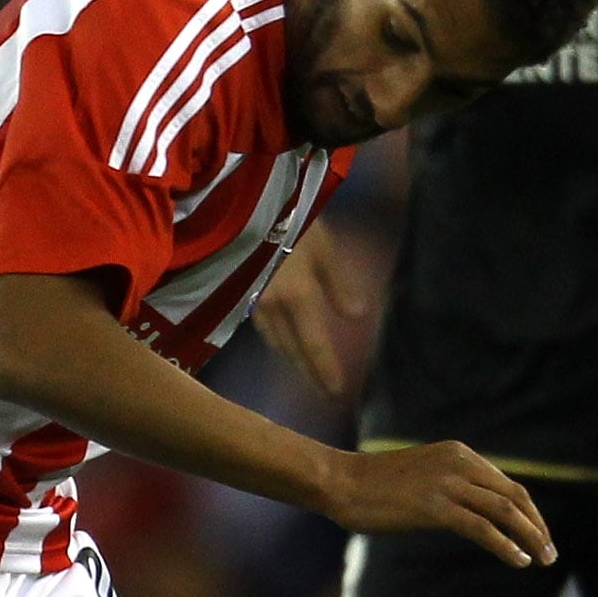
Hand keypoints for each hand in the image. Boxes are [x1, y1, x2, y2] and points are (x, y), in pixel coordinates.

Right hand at [253, 225, 375, 398]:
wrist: (245, 205)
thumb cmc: (293, 221)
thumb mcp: (324, 248)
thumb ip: (339, 283)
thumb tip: (357, 316)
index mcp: (297, 298)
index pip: (313, 344)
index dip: (324, 369)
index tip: (336, 391)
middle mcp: (272, 308)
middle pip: (291, 349)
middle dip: (307, 370)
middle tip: (320, 388)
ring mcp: (252, 302)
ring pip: (273, 340)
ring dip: (289, 357)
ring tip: (301, 368)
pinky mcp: (240, 292)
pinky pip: (260, 326)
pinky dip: (274, 339)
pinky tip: (278, 339)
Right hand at [319, 443, 553, 567]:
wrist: (339, 481)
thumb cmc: (370, 483)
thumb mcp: (418, 474)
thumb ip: (446, 484)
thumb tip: (464, 510)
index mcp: (458, 453)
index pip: (507, 485)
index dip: (528, 513)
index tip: (537, 535)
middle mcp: (459, 464)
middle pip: (514, 497)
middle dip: (536, 526)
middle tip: (550, 551)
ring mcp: (448, 484)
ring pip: (504, 512)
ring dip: (529, 538)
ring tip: (543, 559)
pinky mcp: (435, 507)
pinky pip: (482, 528)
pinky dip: (505, 545)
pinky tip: (519, 560)